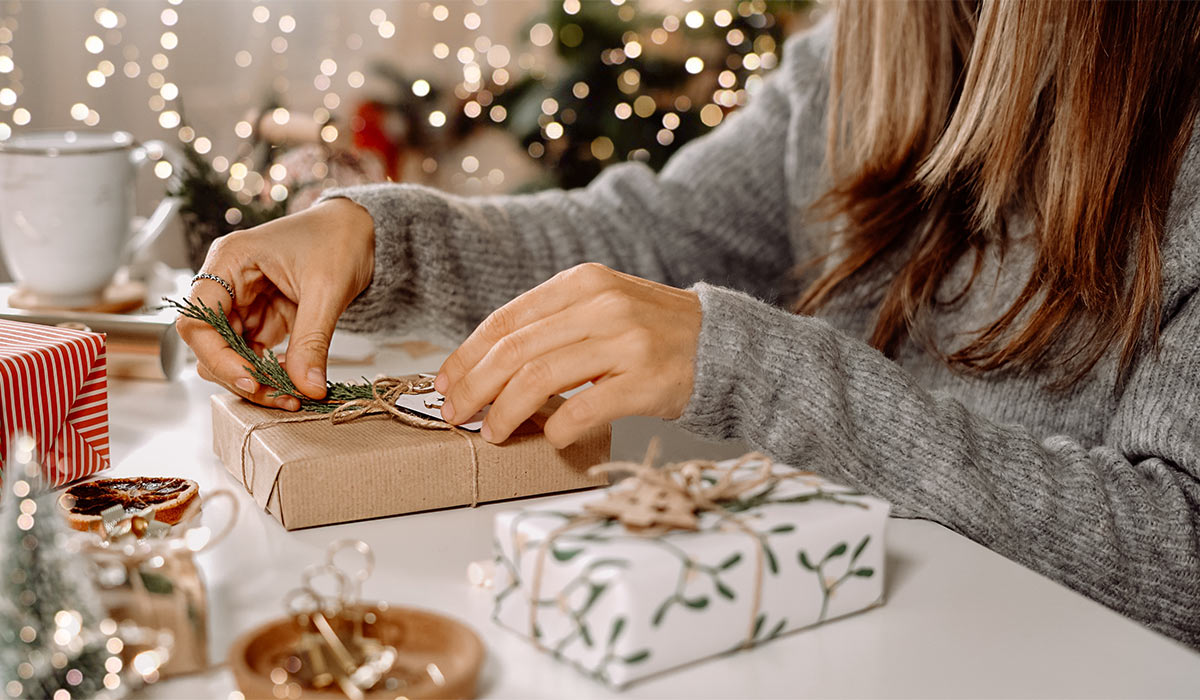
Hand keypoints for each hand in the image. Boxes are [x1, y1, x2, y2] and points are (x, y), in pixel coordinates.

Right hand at [176, 198, 374, 409]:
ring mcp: (243, 302)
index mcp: (229, 260)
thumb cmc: (339, 238)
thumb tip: (306, 388)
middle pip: (210, 344)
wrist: (360, 229)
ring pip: (231, 355)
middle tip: (281, 396)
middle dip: (241, 375)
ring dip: (257, 379)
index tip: (252, 380)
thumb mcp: (327, 289)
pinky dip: (271, 373)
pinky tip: (296, 382)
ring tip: (294, 394)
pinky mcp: (262, 317)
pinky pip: (254, 354)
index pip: (197, 320)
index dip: (217, 357)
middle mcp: (228, 282)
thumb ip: (312, 341)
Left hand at [435, 263, 701, 447]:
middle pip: (515, 350)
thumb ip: (552, 324)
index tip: (445, 381)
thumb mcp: (601, 307)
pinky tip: (550, 439)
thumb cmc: (651, 332)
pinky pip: (582, 411)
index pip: (506, 319)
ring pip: (539, 380)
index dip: (467, 354)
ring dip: (505, 413)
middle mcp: (602, 306)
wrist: (723, 345)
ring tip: (492, 432)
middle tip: (454, 413)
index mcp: (582, 283)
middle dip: (474, 387)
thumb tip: (485, 365)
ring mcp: (626, 343)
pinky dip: (557, 431)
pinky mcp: (645, 382)